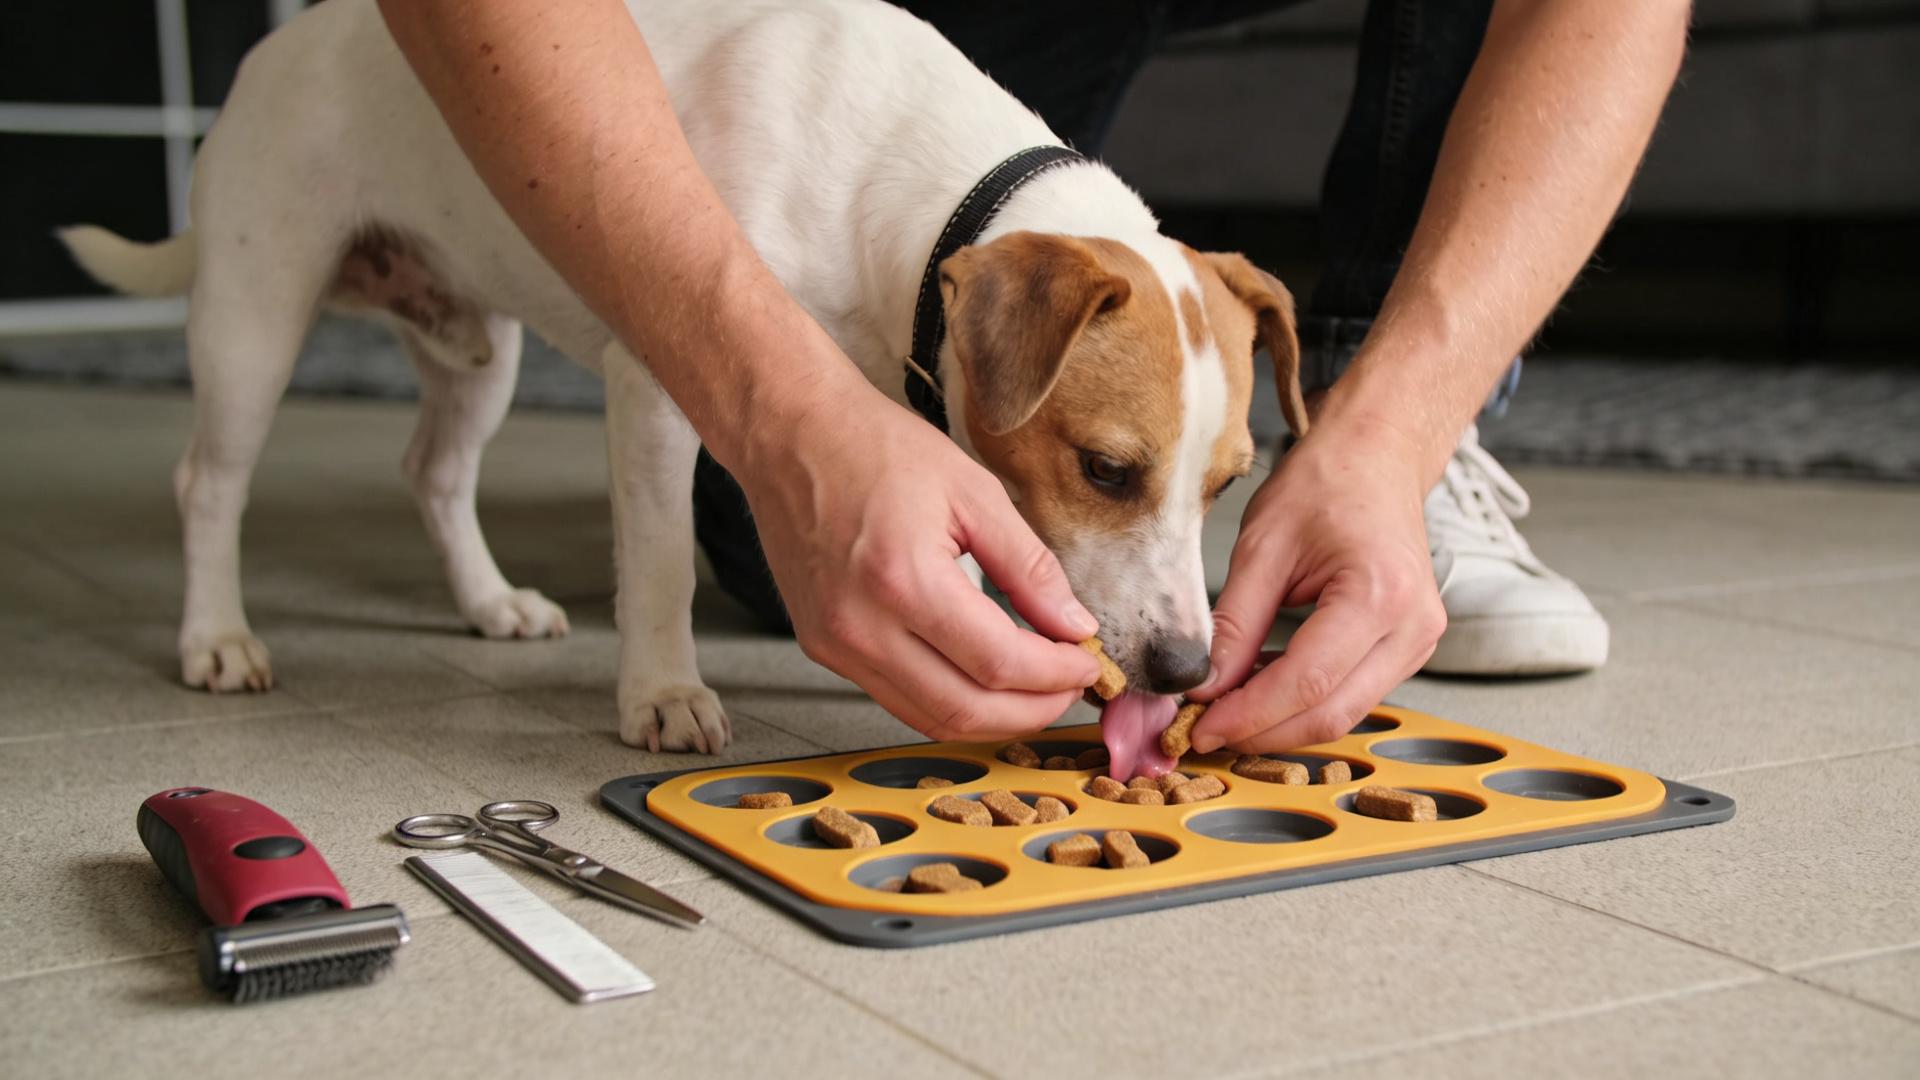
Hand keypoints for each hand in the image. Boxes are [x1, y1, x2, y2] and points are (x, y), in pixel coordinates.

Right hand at [732, 373, 1101, 740]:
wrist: (790, 436)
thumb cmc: (874, 447)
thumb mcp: (973, 491)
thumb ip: (1029, 566)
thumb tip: (1074, 624)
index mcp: (903, 580)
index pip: (999, 663)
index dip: (1057, 675)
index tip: (1090, 662)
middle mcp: (861, 626)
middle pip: (966, 711)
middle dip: (1033, 709)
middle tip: (1072, 686)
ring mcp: (835, 645)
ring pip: (931, 719)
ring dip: (994, 716)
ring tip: (1036, 687)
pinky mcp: (823, 648)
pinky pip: (899, 699)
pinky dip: (951, 701)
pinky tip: (983, 676)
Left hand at [1186, 422, 1445, 751]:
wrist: (1377, 458)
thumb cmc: (1326, 484)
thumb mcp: (1263, 545)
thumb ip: (1235, 623)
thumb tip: (1204, 686)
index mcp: (1378, 593)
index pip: (1307, 682)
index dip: (1249, 715)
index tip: (1199, 728)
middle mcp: (1413, 625)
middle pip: (1331, 712)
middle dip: (1262, 732)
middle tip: (1203, 733)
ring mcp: (1420, 641)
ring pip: (1345, 712)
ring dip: (1282, 723)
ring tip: (1224, 712)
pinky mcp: (1411, 647)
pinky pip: (1354, 694)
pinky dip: (1304, 703)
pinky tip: (1260, 691)